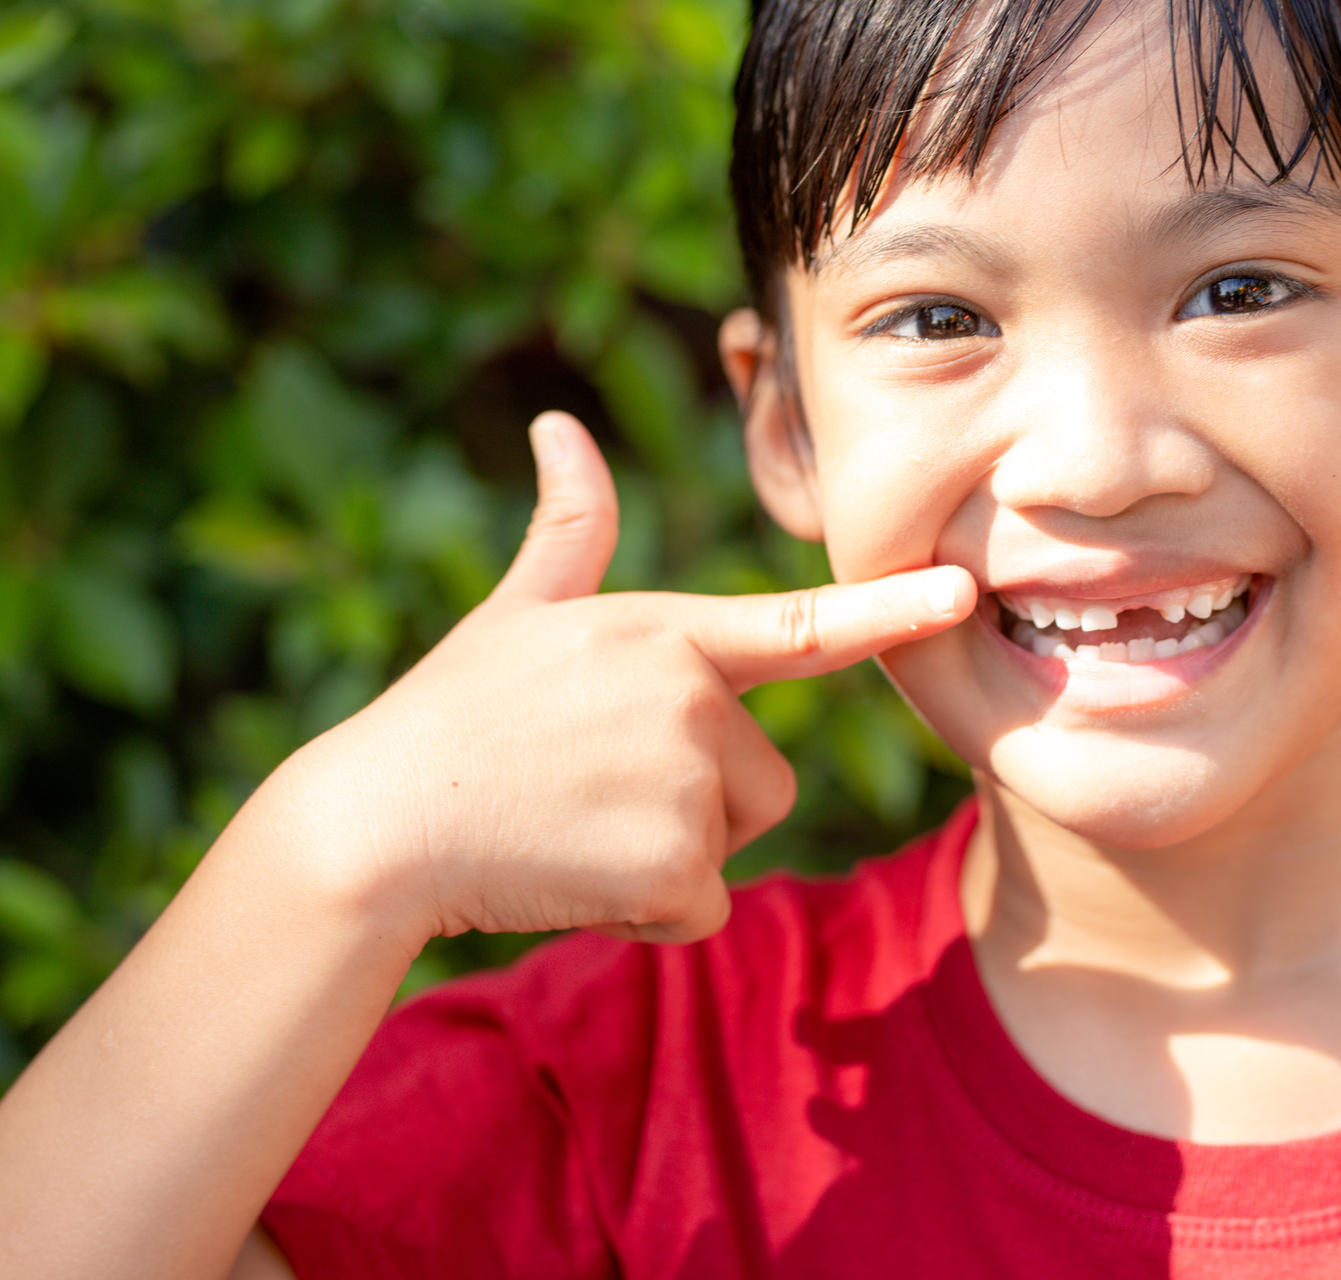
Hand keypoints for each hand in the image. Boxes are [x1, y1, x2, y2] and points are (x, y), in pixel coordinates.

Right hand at [276, 411, 975, 945]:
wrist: (377, 828)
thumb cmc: (449, 717)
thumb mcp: (517, 615)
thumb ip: (570, 533)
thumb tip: (558, 427)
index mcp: (665, 634)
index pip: (804, 626)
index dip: (891, 609)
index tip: (962, 595)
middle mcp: (691, 697)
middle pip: (766, 777)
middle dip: (699, 801)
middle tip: (590, 792)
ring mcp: (686, 780)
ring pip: (735, 838)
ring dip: (672, 855)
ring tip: (577, 827)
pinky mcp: (674, 864)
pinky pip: (701, 906)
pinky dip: (648, 912)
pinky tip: (573, 876)